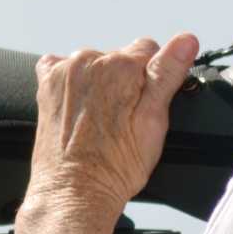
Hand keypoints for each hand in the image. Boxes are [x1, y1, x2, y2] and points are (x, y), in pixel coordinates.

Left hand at [24, 33, 200, 220]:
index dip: (152, 79)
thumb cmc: (114, 166)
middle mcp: (87, 61)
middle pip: (119, 57)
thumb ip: (167, 73)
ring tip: (100, 121)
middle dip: (125, 81)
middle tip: (122, 119)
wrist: (73, 193)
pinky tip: (79, 108)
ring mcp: (63, 73)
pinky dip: (72, 83)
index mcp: (119, 66)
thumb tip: (185, 40)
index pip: (149, 49)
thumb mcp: (154, 121)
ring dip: (99, 83)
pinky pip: (63, 69)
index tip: (144, 104)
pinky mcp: (46, 86)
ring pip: (93, 64)